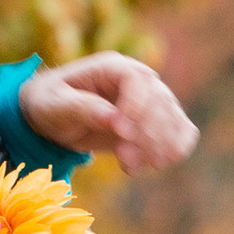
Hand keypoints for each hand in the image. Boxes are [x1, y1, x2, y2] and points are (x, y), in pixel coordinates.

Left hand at [15, 54, 199, 176]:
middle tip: (124, 159)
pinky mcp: (158, 122)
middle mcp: (138, 79)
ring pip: (174, 119)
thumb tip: (114, 118)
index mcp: (113, 67)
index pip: (138, 80)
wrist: (55, 119)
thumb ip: (83, 109)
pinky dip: (173, 150)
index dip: (136, 108)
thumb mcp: (56, 106)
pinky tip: (150, 164)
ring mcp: (152, 99)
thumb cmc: (51, 105)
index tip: (122, 134)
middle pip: (161, 101)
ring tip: (130, 166)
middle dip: (147, 134)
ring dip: (160, 147)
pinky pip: (182, 132)